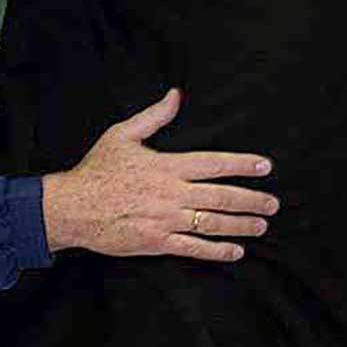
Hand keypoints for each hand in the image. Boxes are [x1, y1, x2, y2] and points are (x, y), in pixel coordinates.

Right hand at [41, 89, 278, 261]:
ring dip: (242, 225)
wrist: (73, 207)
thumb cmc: (97, 169)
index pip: (214, 163)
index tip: (265, 166)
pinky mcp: (158, 242)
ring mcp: (166, 220)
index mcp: (166, 166)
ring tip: (261, 224)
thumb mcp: (122, 134)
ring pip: (214, 224)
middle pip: (222, 196)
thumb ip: (154, 116)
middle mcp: (172, 194)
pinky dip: (218, 251)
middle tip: (273, 202)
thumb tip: (176, 95)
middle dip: (252, 199)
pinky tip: (236, 251)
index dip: (243, 164)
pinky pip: (195, 249)